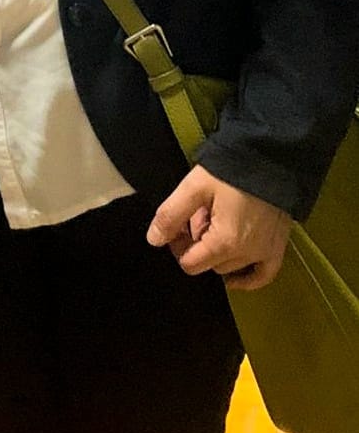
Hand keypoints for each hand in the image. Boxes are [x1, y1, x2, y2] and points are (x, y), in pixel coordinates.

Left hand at [146, 164, 290, 289]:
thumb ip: (171, 214)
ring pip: (231, 267)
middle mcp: (247, 254)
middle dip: (197, 245)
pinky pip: (262, 276)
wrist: (269, 156)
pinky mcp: (278, 248)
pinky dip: (246, 276)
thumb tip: (154, 239)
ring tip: (217, 220)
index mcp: (225, 242)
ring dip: (218, 251)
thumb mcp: (194, 187)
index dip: (178, 246)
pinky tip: (234, 271)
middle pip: (209, 264)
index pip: (190, 264)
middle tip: (197, 216)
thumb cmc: (231, 170)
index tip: (178, 226)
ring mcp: (265, 253)